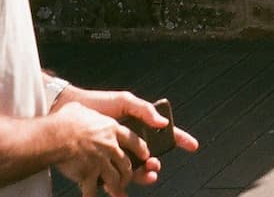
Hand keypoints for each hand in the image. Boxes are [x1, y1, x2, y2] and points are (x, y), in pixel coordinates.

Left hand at [55, 87, 199, 190]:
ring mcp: (119, 153)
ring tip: (146, 174)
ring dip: (144, 174)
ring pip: (136, 169)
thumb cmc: (98, 103)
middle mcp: (132, 142)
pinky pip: (115, 175)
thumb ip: (144, 110)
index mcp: (141, 127)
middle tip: (155, 165)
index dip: (180, 139)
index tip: (193, 146)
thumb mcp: (125, 101)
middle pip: (152, 157)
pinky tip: (122, 184)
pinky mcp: (103, 163)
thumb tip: (163, 123)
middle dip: (157, 164)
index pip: (165, 133)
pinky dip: (121, 182)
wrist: (69, 110)